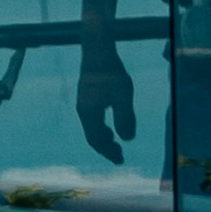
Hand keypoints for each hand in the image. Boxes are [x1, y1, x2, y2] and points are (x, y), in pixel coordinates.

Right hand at [78, 43, 137, 164]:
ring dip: (103, 139)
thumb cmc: (111, 73)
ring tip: (116, 145)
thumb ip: (125, 118)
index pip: (96, 140)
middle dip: (105, 149)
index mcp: (90, 113)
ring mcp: (83, 104)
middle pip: (92, 137)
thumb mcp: (123, 96)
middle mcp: (83, 110)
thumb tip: (127, 139)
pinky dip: (100, 129)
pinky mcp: (87, 98)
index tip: (120, 159)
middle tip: (120, 157)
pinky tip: (109, 128)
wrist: (97, 52)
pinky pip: (92, 121)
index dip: (107, 152)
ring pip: (91, 129)